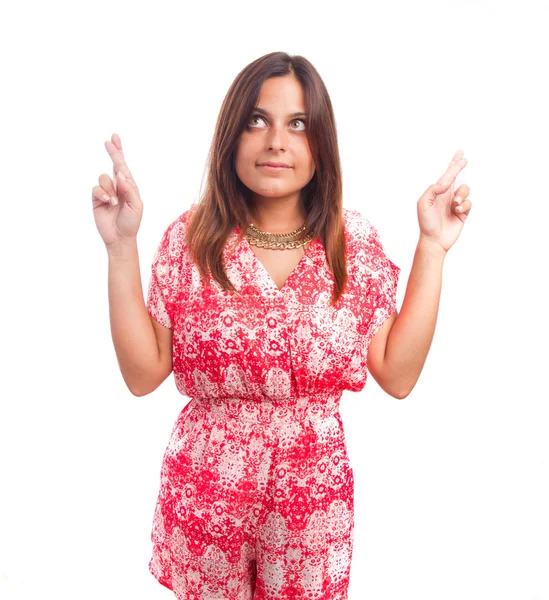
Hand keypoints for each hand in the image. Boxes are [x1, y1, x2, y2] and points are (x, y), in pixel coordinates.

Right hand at [91, 133, 143, 247]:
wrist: (120, 237)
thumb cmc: (131, 222)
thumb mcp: (136, 205)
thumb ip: (129, 189)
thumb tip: (120, 173)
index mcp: (129, 186)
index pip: (123, 166)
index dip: (119, 152)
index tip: (114, 138)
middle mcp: (118, 186)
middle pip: (113, 165)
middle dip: (112, 153)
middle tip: (108, 142)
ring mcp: (106, 191)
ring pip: (104, 178)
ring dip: (109, 189)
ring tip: (114, 202)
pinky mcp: (97, 198)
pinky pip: (96, 188)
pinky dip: (102, 193)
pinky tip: (107, 202)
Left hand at [416, 149, 471, 253]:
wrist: (434, 240)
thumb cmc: (426, 222)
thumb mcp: (423, 203)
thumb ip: (434, 189)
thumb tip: (446, 182)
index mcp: (437, 192)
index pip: (446, 175)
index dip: (453, 165)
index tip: (460, 155)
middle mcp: (446, 196)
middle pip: (456, 177)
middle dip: (459, 167)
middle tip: (464, 159)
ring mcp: (455, 204)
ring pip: (465, 190)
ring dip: (462, 195)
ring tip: (454, 204)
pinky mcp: (463, 213)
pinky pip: (468, 203)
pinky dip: (464, 206)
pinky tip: (457, 212)